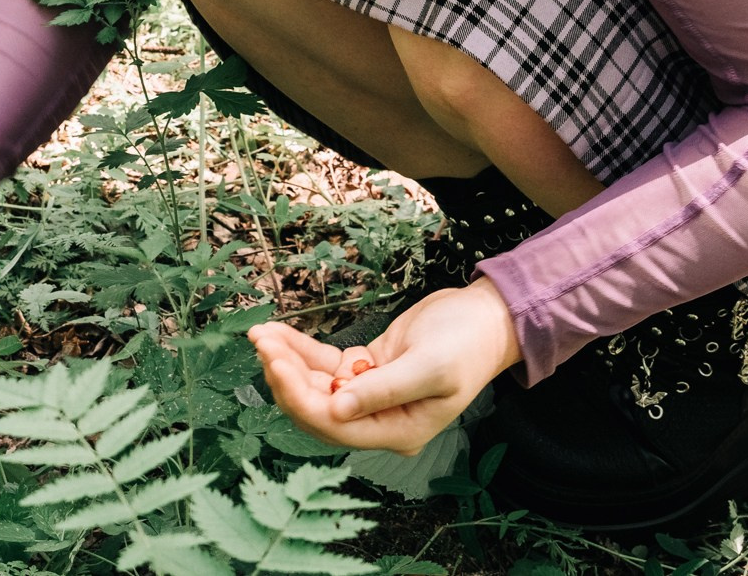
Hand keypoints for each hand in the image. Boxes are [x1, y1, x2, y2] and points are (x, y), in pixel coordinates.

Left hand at [247, 277, 521, 455]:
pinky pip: (325, 365)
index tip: (275, 363)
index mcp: (398, 431)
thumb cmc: (466, 342)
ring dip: (288, 361)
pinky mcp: (366, 370)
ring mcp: (370, 396)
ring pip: (316, 385)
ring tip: (261, 334)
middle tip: (262, 343)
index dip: (300, 397)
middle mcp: (380, 420)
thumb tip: (336, 410)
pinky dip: (302, 350)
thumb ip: (382, 391)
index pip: (335, 425)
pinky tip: (278, 334)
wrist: (486, 317)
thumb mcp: (428, 366)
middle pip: (318, 408)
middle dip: (286, 377)